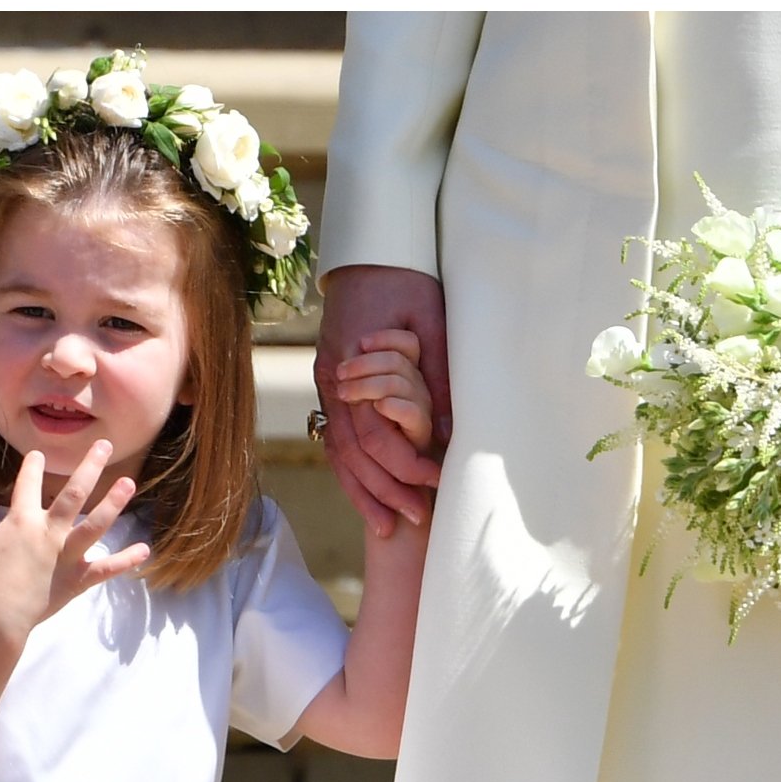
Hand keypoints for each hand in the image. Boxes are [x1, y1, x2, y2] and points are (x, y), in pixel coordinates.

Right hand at [0, 441, 150, 641]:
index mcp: (22, 521)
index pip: (28, 485)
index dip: (33, 468)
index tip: (40, 453)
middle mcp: (48, 532)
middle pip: (73, 494)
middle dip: (90, 467)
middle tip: (106, 446)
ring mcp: (66, 555)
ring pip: (95, 525)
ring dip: (114, 504)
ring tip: (130, 483)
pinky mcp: (78, 578)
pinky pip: (106, 569)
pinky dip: (126, 560)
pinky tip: (145, 550)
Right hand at [314, 264, 451, 534]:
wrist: (369, 254)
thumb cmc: (406, 283)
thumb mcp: (432, 323)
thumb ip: (438, 375)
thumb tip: (453, 431)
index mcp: (355, 367)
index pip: (377, 434)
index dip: (405, 465)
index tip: (434, 484)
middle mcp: (334, 382)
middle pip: (354, 453)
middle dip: (384, 491)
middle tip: (416, 519)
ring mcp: (327, 385)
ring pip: (339, 452)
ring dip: (363, 491)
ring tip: (385, 527)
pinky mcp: (330, 385)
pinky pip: (335, 439)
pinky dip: (350, 471)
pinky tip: (365, 495)